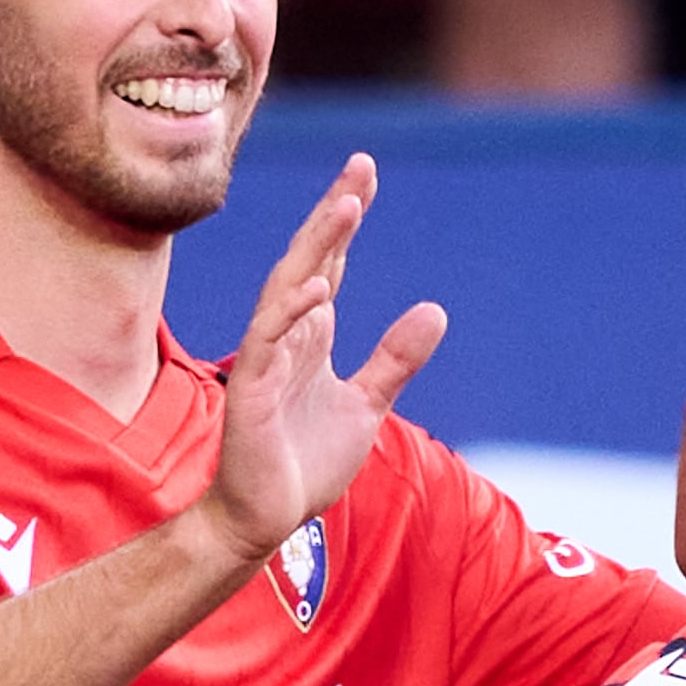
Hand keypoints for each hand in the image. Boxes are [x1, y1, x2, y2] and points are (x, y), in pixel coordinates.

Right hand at [199, 151, 447, 563]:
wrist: (266, 518)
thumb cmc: (305, 463)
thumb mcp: (367, 407)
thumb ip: (395, 360)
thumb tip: (435, 309)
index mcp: (312, 336)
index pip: (331, 264)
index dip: (347, 222)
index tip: (365, 176)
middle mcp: (287, 336)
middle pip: (311, 261)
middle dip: (334, 214)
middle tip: (361, 167)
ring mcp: (266, 359)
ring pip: (289, 288)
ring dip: (316, 247)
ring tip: (346, 206)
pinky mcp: (250, 390)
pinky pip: (268, 341)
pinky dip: (292, 313)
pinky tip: (318, 288)